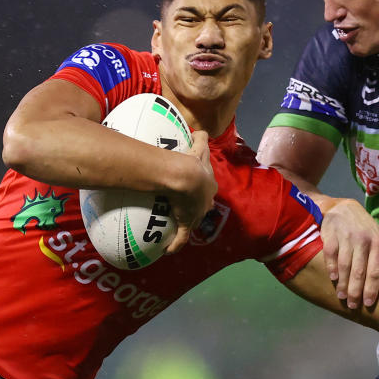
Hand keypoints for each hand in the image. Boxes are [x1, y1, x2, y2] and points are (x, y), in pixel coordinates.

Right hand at [167, 131, 216, 253]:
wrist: (186, 176)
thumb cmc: (191, 160)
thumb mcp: (199, 147)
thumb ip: (200, 136)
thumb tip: (199, 128)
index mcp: (209, 182)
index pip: (209, 185)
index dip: (204, 185)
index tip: (196, 186)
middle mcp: (207, 199)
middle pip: (206, 203)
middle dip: (200, 205)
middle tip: (188, 205)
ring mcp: (198, 212)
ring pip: (196, 220)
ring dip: (189, 223)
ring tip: (179, 226)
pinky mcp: (188, 222)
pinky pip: (182, 237)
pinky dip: (177, 245)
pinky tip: (169, 251)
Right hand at [320, 198, 378, 308]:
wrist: (344, 207)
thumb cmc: (364, 227)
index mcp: (377, 242)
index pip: (375, 270)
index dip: (372, 289)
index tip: (368, 303)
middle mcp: (362, 240)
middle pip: (359, 271)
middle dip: (356, 291)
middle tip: (353, 305)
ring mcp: (346, 237)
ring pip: (345, 265)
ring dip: (343, 283)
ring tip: (342, 297)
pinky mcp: (331, 234)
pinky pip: (331, 254)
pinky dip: (332, 267)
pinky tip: (333, 278)